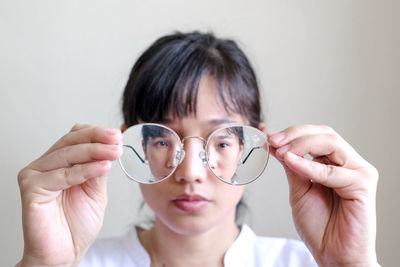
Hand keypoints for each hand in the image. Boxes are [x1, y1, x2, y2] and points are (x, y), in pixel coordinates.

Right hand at [16, 124, 121, 266]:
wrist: (65, 253)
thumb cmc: (77, 225)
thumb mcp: (96, 191)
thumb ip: (99, 169)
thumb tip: (111, 146)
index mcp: (59, 163)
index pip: (75, 138)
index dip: (95, 133)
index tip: (117, 134)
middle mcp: (45, 165)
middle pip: (70, 142)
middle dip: (97, 138)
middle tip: (117, 138)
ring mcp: (35, 175)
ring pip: (67, 155)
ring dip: (95, 152)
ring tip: (115, 152)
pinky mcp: (31, 188)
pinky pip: (62, 175)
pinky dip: (85, 170)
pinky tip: (103, 167)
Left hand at [268, 125, 378, 266]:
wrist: (333, 255)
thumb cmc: (319, 226)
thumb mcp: (299, 190)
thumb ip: (292, 167)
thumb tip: (277, 145)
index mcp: (336, 164)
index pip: (317, 136)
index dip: (293, 133)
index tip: (270, 136)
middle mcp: (349, 164)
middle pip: (325, 134)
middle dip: (296, 134)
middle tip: (274, 140)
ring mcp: (358, 173)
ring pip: (331, 143)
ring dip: (302, 144)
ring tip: (282, 151)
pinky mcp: (363, 186)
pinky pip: (333, 171)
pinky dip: (309, 165)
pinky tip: (290, 162)